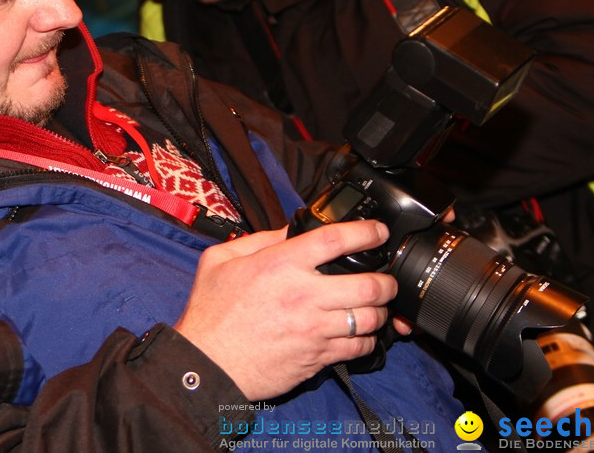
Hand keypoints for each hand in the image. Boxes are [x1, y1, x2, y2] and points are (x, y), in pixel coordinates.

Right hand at [175, 219, 396, 400]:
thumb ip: (257, 240)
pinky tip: (360, 334)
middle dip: (386, 281)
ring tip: (376, 307)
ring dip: (379, 312)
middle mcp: (304, 295)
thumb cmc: (210, 313)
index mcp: (281, 265)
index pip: (336, 240)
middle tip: (385, 279)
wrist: (207, 364)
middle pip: (369, 284)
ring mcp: (314, 329)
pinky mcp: (317, 357)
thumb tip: (289, 231)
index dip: (366, 232)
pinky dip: (367, 340)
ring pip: (370, 319)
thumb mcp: (220, 260)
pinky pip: (358, 348)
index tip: (377, 232)